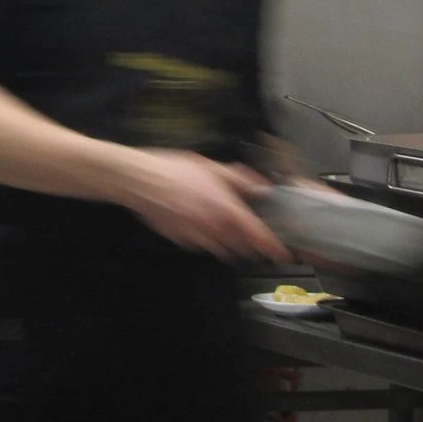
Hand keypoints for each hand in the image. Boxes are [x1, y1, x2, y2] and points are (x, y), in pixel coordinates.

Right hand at [115, 149, 290, 262]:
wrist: (139, 181)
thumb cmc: (176, 170)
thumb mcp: (210, 167)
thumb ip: (238, 179)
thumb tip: (260, 187)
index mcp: (227, 211)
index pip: (258, 236)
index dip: (273, 247)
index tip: (282, 254)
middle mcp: (215, 230)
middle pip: (241, 248)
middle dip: (249, 245)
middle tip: (250, 235)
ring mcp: (196, 238)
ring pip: (221, 250)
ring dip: (229, 245)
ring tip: (226, 233)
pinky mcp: (180, 240)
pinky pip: (200, 245)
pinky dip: (205, 240)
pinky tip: (198, 225)